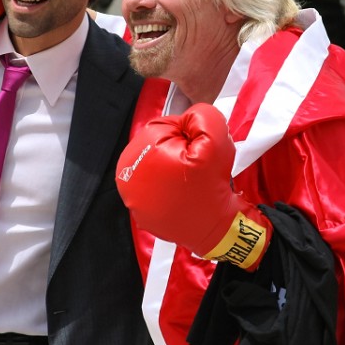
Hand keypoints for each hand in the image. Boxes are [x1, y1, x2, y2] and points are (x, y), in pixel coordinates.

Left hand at [116, 103, 271, 270]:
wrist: (217, 227)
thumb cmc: (213, 184)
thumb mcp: (216, 140)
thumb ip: (201, 117)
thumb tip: (186, 119)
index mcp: (139, 156)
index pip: (161, 127)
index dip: (185, 134)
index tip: (197, 149)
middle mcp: (126, 179)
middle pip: (152, 147)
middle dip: (174, 149)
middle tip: (194, 165)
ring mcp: (132, 200)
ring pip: (152, 168)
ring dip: (168, 168)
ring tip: (188, 179)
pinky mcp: (141, 215)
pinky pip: (153, 190)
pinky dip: (166, 188)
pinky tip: (181, 193)